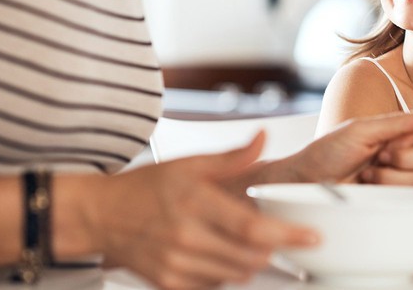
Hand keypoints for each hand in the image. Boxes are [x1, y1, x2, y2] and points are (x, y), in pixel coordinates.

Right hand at [87, 133, 317, 289]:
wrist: (101, 215)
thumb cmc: (146, 187)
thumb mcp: (189, 164)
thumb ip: (232, 158)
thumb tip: (263, 138)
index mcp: (195, 203)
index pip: (252, 228)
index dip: (287, 235)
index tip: (311, 237)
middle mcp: (186, 238)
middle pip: (251, 257)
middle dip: (273, 249)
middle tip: (277, 234)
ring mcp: (177, 265)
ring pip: (236, 275)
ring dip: (252, 261)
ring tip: (246, 240)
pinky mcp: (170, 284)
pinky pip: (214, 285)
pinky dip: (226, 272)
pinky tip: (219, 252)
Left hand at [289, 102, 412, 183]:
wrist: (308, 181)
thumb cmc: (327, 151)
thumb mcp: (360, 130)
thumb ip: (397, 122)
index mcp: (394, 131)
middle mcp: (400, 152)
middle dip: (409, 155)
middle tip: (382, 153)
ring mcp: (397, 176)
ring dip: (392, 173)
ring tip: (367, 171)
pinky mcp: (393, 196)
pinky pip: (409, 192)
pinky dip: (388, 186)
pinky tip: (369, 184)